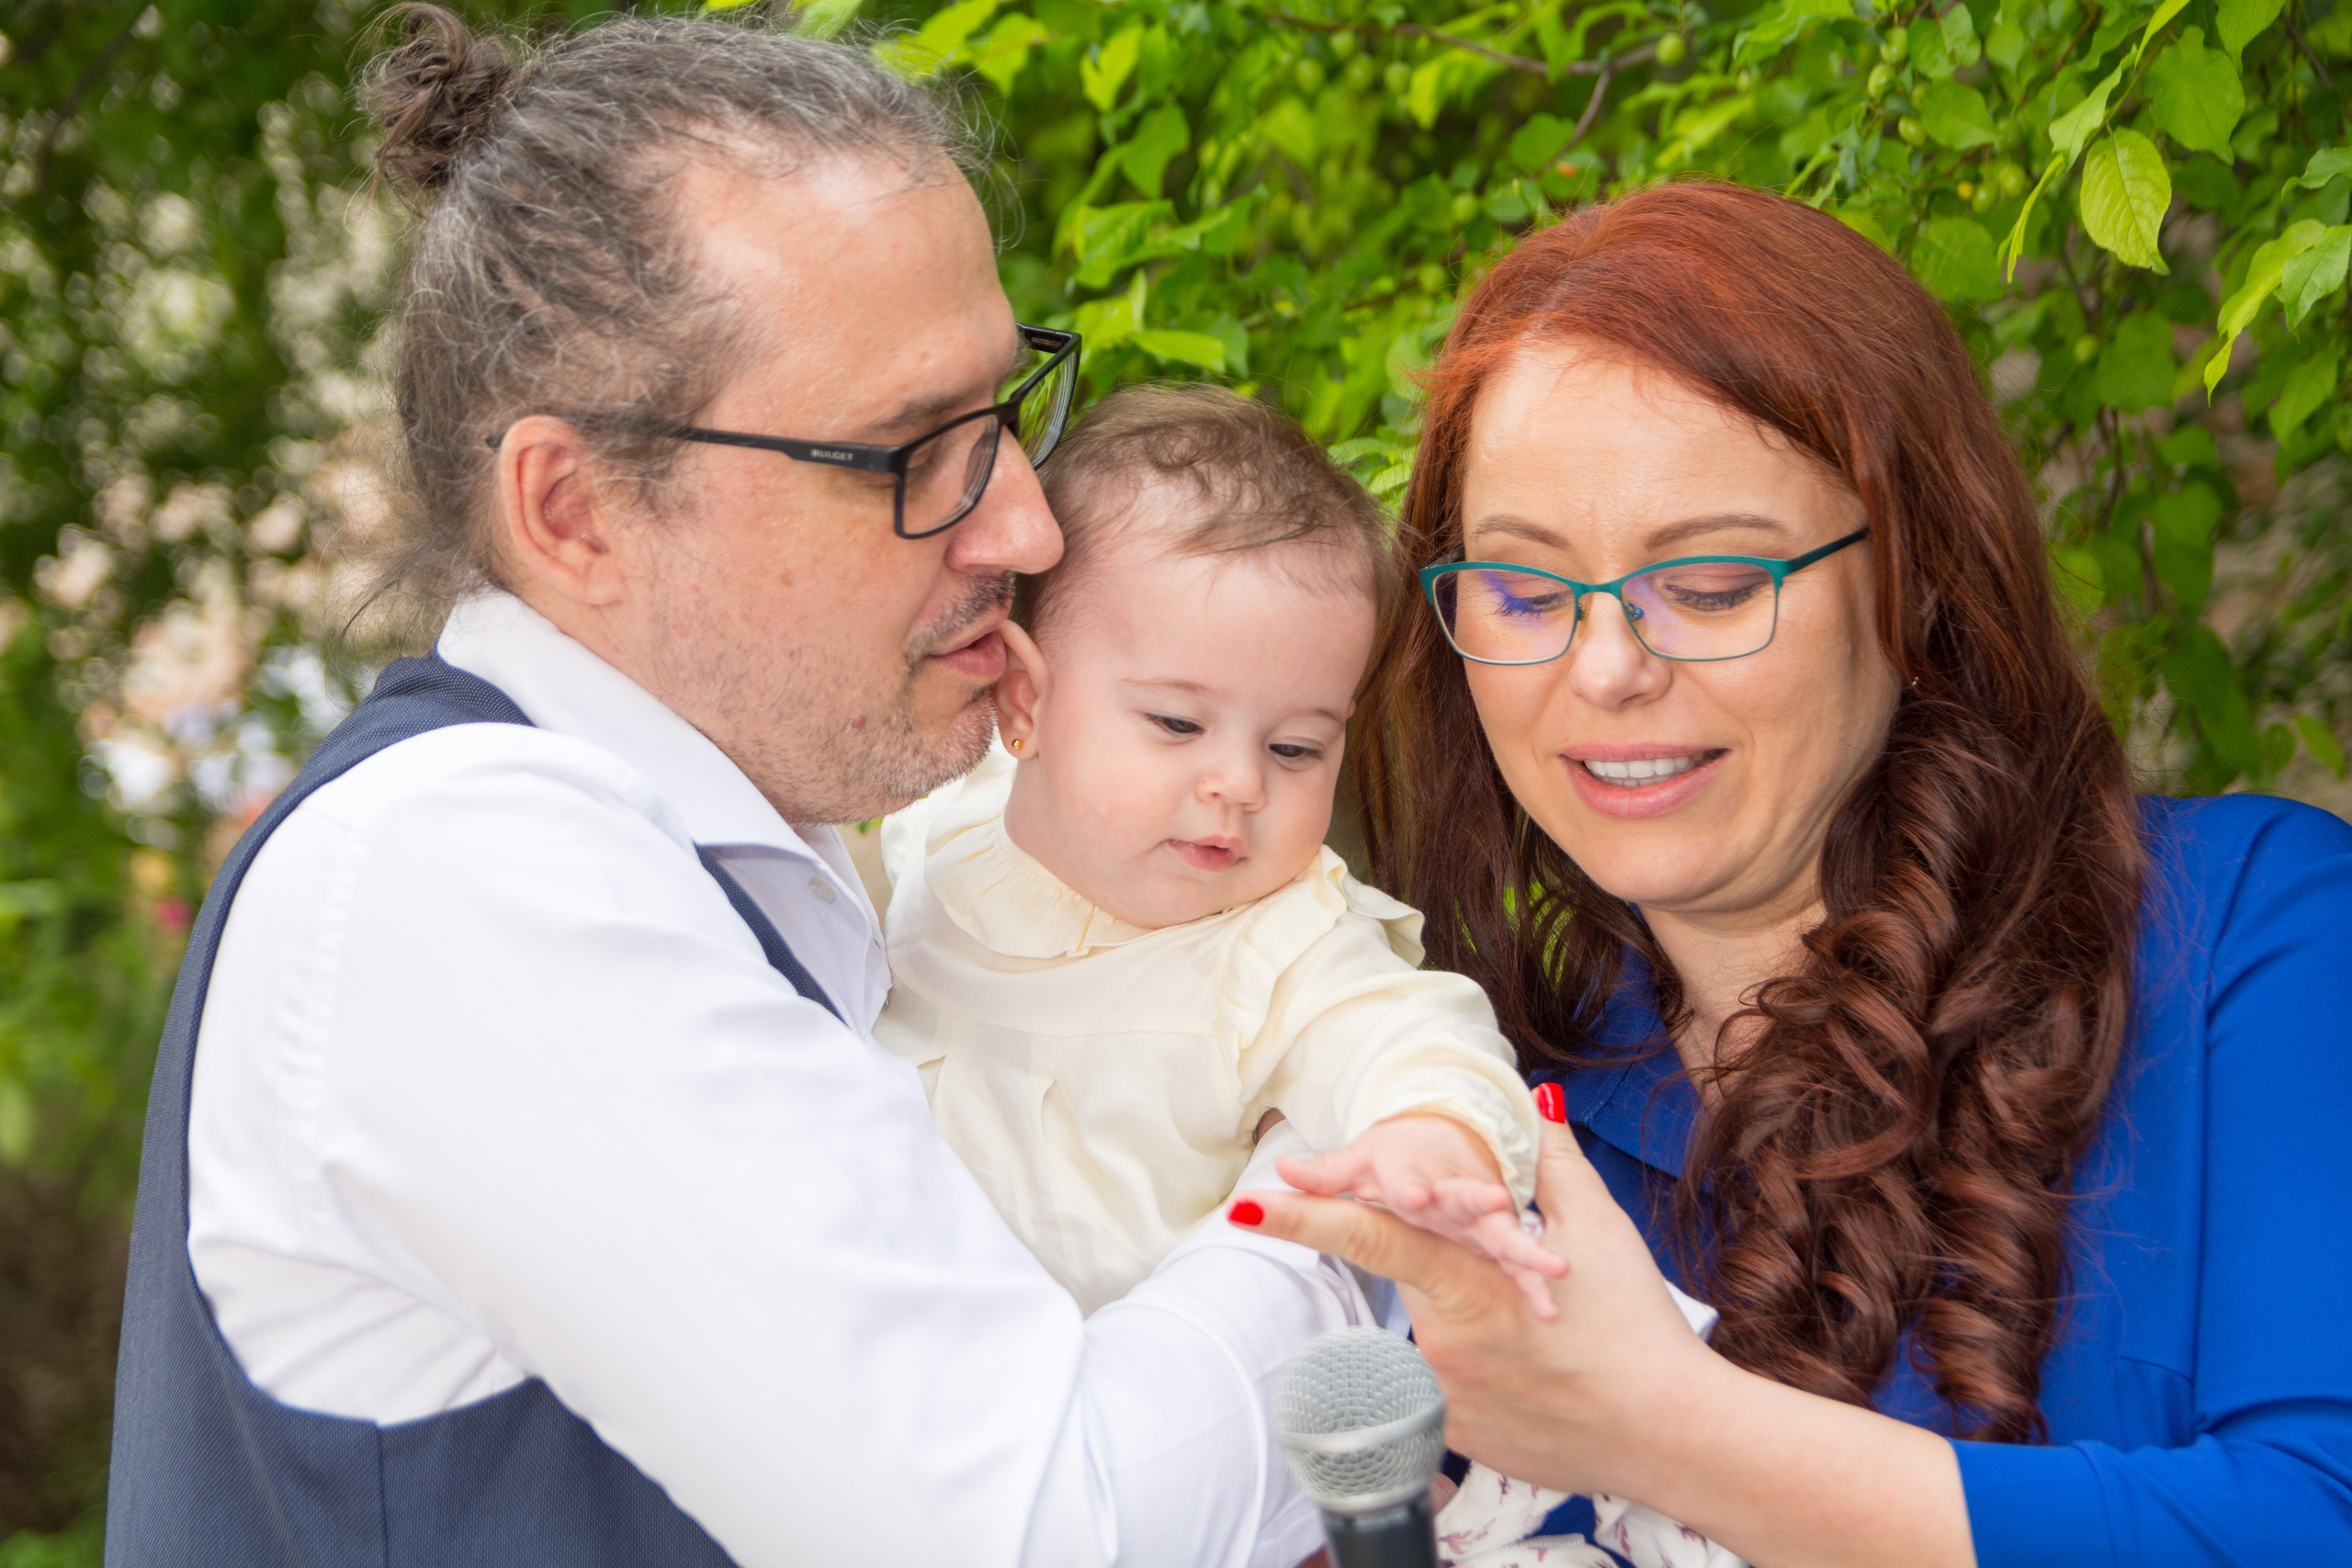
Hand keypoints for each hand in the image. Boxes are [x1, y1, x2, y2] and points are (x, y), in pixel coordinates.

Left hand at [1246, 1121, 1706, 1496]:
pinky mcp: (1462, 1437)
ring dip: (1475, 1335)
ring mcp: (1447, 1397)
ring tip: (1545, 1354)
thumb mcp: (1595, 1230)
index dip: (1304, 1215)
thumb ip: (1551, 1161)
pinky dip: (1486, 1379)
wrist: (1672, 1434)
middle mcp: (1442, 1342)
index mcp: (1467, 1279)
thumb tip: (1536, 1099)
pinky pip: (1450, 1393)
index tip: (1246, 1205)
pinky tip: (1538, 1389)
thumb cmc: (1636, 1324)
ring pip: (1435, 1343)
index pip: (1369, 1234)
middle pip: (1415, 1288)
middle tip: (1523, 1288)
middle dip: (1452, 1278)